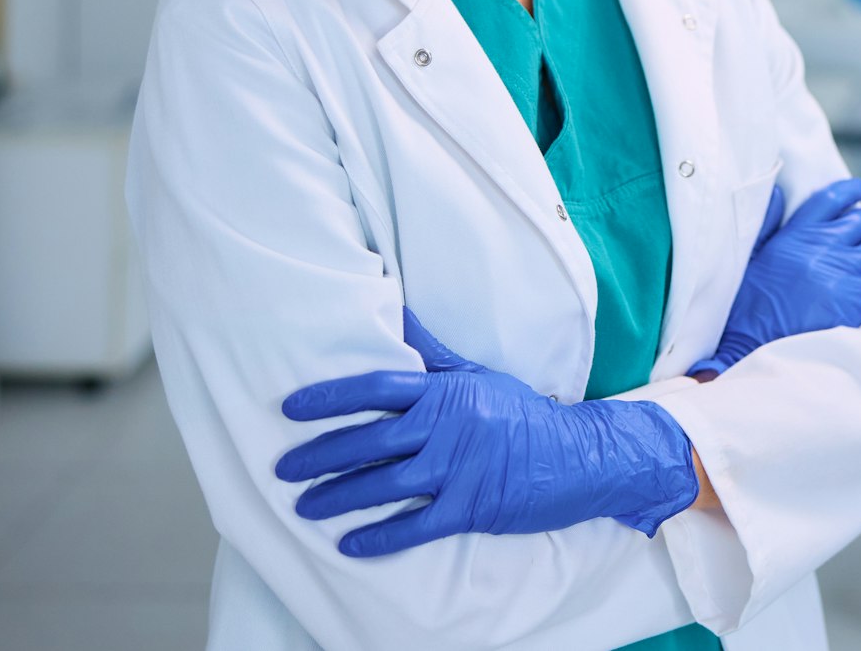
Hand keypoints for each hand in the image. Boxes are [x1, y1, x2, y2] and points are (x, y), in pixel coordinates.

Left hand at [275, 309, 698, 555]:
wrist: (577, 454)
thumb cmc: (522, 413)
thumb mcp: (477, 374)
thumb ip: (432, 353)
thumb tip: (396, 315)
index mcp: (446, 392)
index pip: (378, 388)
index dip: (331, 398)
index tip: (291, 408)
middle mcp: (448, 427)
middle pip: (371, 440)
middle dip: (321, 455)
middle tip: (283, 468)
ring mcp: (459, 468)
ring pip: (385, 484)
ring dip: (339, 497)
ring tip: (304, 507)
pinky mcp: (472, 507)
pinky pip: (416, 525)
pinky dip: (380, 537)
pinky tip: (348, 544)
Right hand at [688, 177, 860, 378]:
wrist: (753, 349)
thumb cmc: (748, 310)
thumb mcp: (751, 259)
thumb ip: (767, 224)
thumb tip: (779, 192)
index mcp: (795, 235)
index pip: (830, 199)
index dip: (850, 191)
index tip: (859, 190)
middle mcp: (822, 247)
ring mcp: (844, 272)